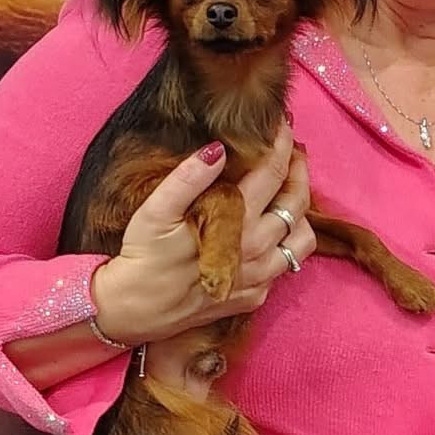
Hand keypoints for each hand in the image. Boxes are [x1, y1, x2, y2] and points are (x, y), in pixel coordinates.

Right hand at [89, 127, 313, 346]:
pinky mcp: (254, 297)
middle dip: (300, 168)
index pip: (272, 172)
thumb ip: (188, 177)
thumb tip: (219, 149)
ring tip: (289, 188)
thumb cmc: (142, 256)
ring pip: (303, 237)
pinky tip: (273, 227)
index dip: (280, 143)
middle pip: (297, 201)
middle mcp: (256, 250)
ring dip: (301, 208)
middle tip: (294, 149)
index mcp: (236, 223)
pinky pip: (288, 265)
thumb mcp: (156, 210)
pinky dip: (289, 241)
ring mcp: (259, 277)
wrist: (132, 311)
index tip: (281, 123)